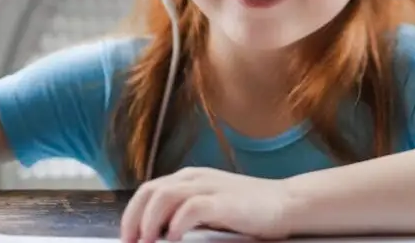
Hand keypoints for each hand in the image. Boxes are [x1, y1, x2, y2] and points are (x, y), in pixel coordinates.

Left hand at [120, 167, 294, 241]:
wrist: (287, 203)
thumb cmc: (250, 209)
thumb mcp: (211, 207)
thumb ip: (185, 213)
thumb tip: (158, 231)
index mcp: (189, 178)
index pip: (148, 190)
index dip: (131, 214)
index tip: (127, 237)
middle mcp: (195, 178)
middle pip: (150, 191)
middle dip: (133, 218)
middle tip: (131, 242)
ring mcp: (209, 187)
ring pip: (164, 196)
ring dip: (150, 221)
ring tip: (148, 242)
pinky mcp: (223, 201)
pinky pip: (191, 208)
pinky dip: (177, 223)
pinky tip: (174, 237)